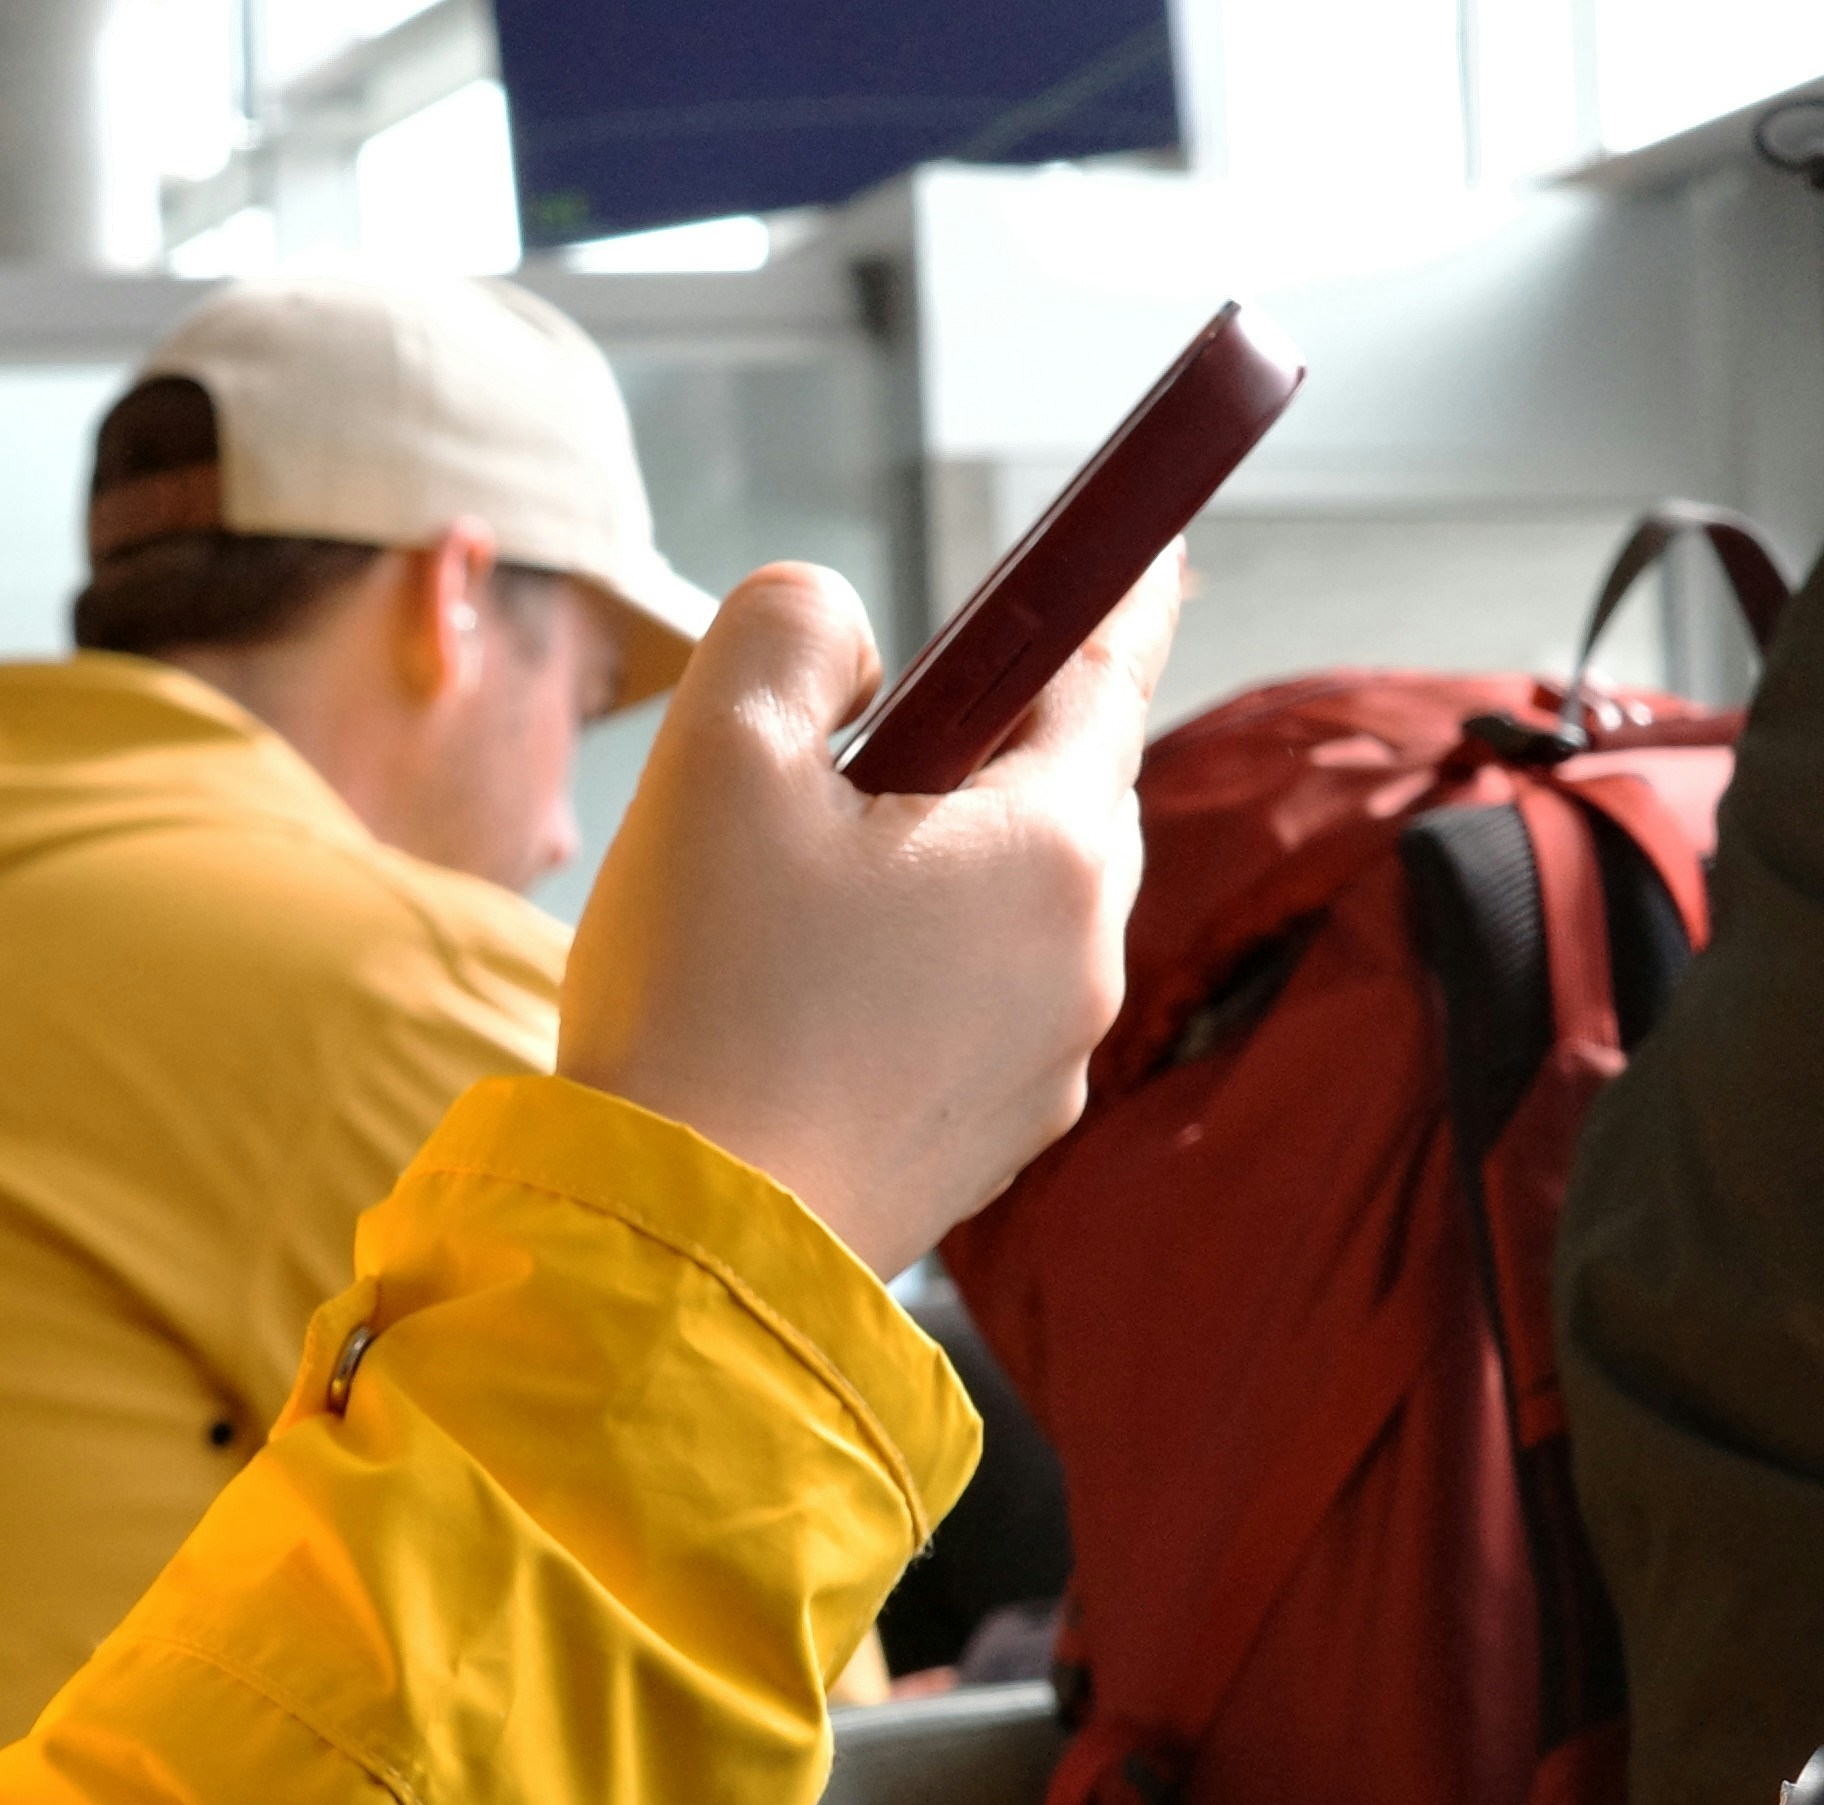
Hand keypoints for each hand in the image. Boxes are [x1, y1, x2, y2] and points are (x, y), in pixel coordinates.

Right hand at [556, 555, 1177, 1272]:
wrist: (680, 1253)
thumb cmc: (706, 1003)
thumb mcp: (719, 755)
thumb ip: (790, 629)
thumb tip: (847, 640)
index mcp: (1053, 846)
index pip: (1107, 668)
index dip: (1114, 582)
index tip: (1143, 531)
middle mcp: (1082, 958)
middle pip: (1055, 792)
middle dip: (970, 748)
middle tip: (852, 742)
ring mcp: (1044, 1066)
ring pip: (1002, 908)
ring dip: (923, 869)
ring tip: (785, 897)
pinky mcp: (985, 1143)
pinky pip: (964, 1010)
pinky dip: (902, 975)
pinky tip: (789, 1001)